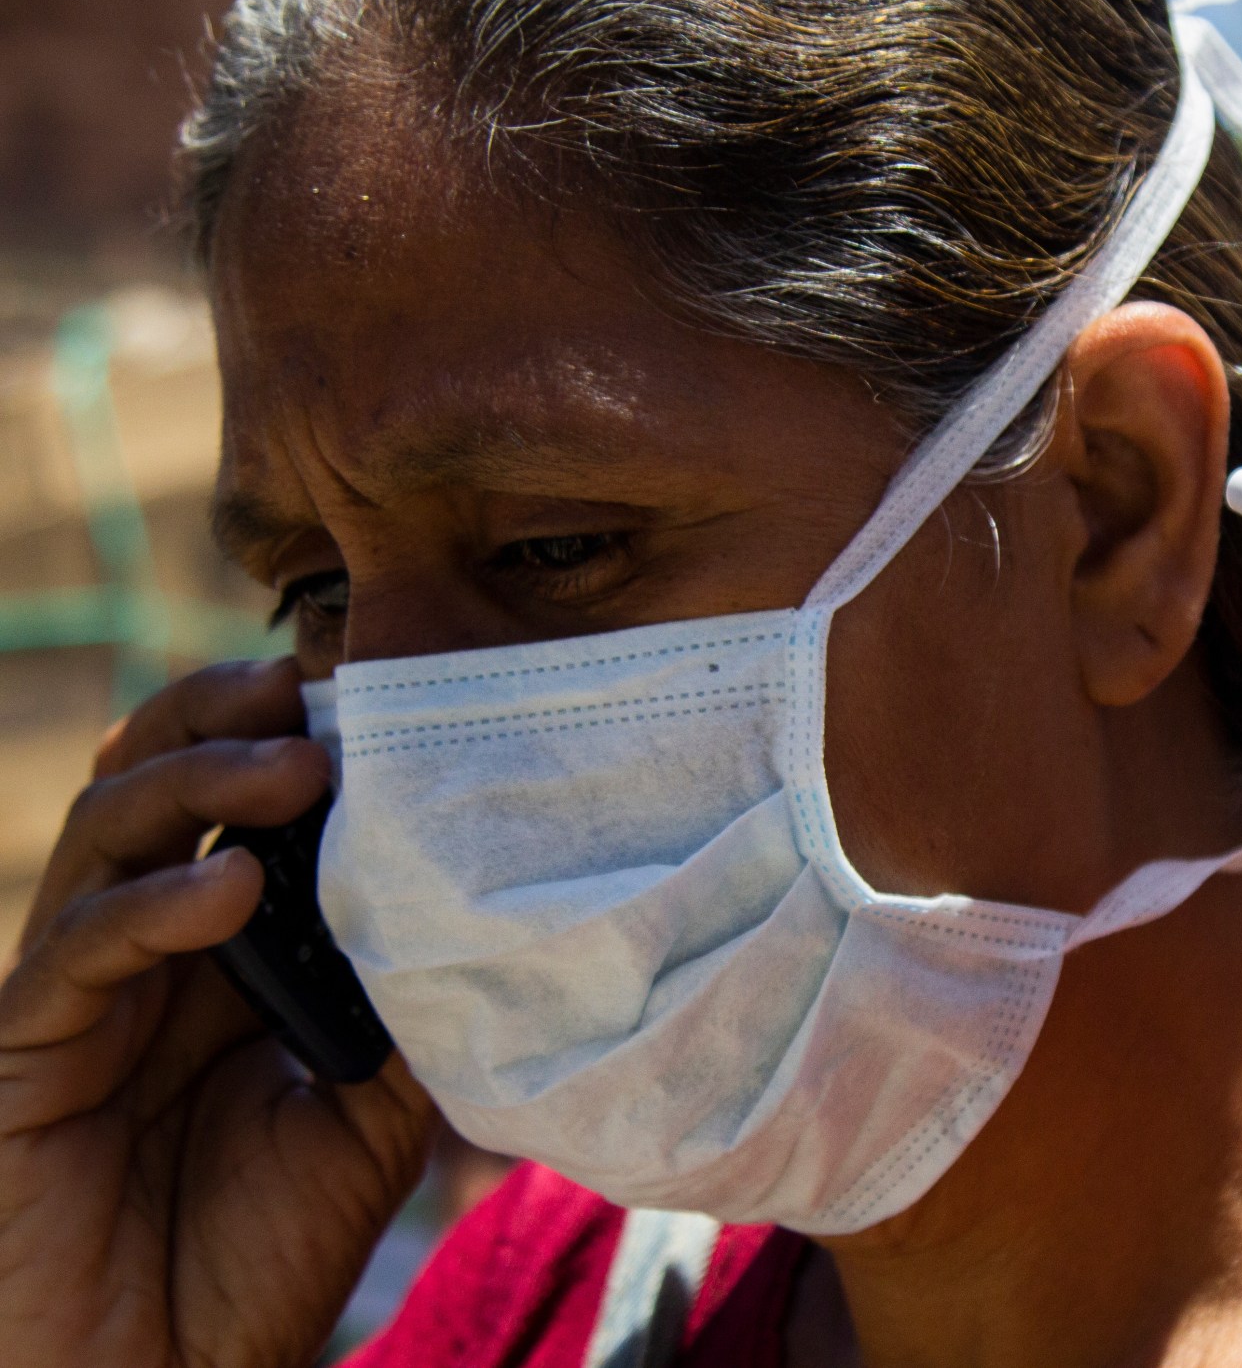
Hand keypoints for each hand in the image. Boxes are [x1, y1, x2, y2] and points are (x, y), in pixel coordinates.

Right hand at [0, 659, 435, 1367]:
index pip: (242, 807)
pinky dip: (150, 908)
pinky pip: (74, 954)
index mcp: (223, 954)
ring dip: (197, 784)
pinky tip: (224, 894)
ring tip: (291, 767)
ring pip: (109, 837)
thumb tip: (489, 908)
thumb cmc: (256, 1258)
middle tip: (311, 688)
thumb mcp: (371, 1114)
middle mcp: (144, 955)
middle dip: (228, 719)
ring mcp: (77, 1000)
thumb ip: (407, 1007)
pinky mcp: (23, 1058)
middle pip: (158, 784)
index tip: (383, 694)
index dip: (296, 739)